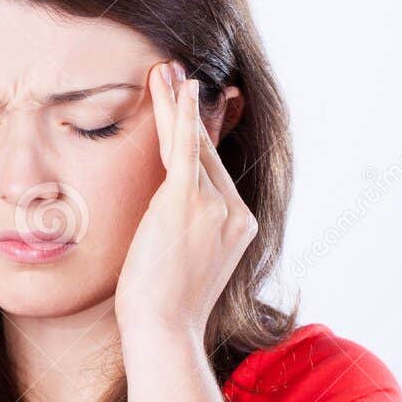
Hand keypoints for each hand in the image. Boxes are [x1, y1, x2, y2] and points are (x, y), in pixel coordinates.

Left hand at [114, 60, 257, 341]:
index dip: (197, 137)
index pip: (212, 172)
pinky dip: (180, 115)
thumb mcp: (182, 263)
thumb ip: (185, 232)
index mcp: (238, 225)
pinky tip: (177, 88)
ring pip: (192, 146)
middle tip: (177, 75)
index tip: (189, 111)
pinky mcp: (188, 202)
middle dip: (189, 113)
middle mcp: (234, 211)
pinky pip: (184, 149)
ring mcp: (215, 206)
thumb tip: (166, 220)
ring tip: (164, 72)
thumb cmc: (162, 309)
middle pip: (206, 152)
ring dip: (176, 105)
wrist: (163, 328)